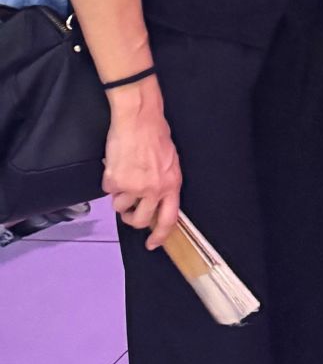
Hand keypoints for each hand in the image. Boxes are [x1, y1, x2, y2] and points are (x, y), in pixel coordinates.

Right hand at [103, 91, 181, 248]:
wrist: (139, 120)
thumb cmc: (155, 136)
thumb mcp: (170, 162)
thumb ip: (164, 183)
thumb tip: (157, 200)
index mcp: (172, 185)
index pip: (168, 219)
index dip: (160, 235)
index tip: (152, 244)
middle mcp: (154, 190)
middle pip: (140, 220)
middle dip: (131, 219)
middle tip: (128, 211)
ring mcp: (134, 186)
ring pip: (120, 207)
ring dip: (120, 196)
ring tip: (125, 176)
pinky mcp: (116, 181)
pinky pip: (108, 190)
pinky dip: (110, 181)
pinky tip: (117, 166)